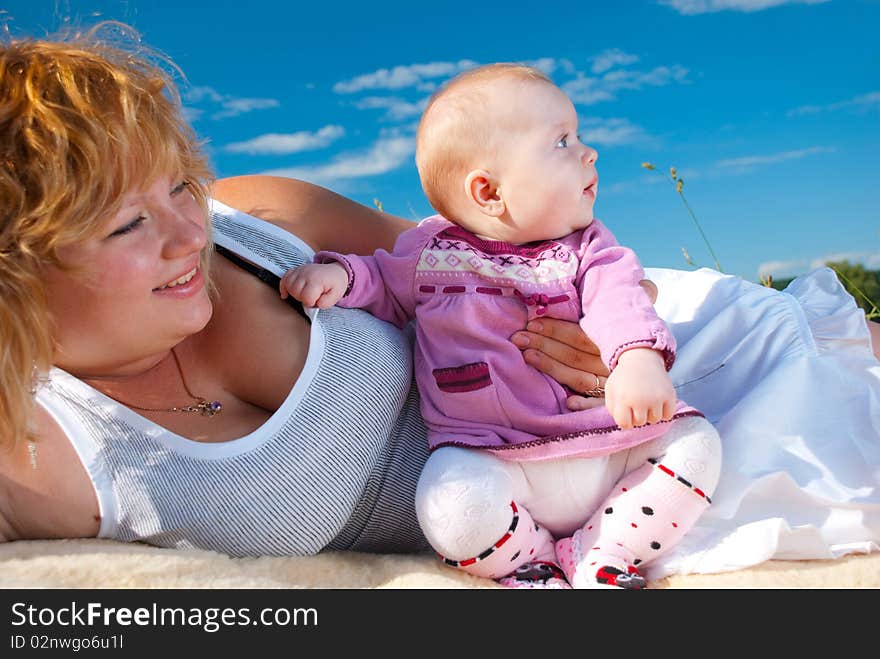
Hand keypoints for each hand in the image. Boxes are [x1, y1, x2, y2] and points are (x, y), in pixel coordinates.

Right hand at [280, 262, 348, 308]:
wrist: (335, 271)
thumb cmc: (335, 284)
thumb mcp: (336, 296)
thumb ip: (326, 303)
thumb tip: (315, 304)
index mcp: (317, 281)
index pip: (306, 298)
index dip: (311, 303)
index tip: (317, 301)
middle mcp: (306, 274)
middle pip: (296, 292)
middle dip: (302, 299)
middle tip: (311, 298)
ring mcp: (300, 271)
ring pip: (288, 286)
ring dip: (294, 293)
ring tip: (303, 294)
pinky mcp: (296, 270)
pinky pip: (284, 278)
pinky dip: (283, 286)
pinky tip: (286, 294)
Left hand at [510, 278, 657, 411]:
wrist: (653, 379)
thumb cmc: (636, 340)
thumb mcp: (639, 317)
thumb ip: (640, 297)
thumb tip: (648, 284)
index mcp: (612, 340)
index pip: (580, 334)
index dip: (556, 328)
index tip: (532, 321)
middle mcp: (611, 363)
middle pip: (573, 354)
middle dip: (544, 344)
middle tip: (518, 337)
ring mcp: (613, 385)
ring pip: (578, 376)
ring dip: (552, 367)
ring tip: (527, 356)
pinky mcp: (615, 404)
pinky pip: (599, 406)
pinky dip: (586, 404)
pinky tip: (568, 402)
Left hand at [604, 348, 675, 428]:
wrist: (641, 358)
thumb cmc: (623, 377)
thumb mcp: (611, 390)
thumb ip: (612, 409)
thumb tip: (624, 425)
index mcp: (623, 398)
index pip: (625, 424)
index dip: (625, 420)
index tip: (626, 412)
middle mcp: (640, 400)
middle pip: (640, 423)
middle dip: (637, 415)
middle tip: (636, 402)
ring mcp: (656, 398)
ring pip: (654, 420)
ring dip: (650, 413)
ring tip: (647, 400)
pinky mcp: (670, 395)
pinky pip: (668, 416)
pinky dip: (664, 412)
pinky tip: (658, 401)